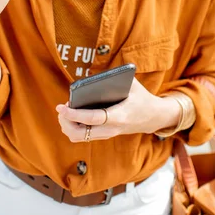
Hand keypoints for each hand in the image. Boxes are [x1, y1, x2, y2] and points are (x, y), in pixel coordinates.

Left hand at [56, 78, 179, 142]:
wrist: (153, 117)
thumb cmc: (141, 97)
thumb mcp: (132, 84)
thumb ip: (115, 78)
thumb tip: (94, 75)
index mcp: (118, 116)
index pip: (92, 119)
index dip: (74, 114)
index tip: (61, 107)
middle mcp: (111, 129)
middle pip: (80, 134)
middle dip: (66, 122)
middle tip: (62, 108)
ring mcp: (107, 134)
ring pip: (79, 138)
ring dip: (67, 126)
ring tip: (65, 112)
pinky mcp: (104, 136)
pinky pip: (83, 137)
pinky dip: (73, 128)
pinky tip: (71, 116)